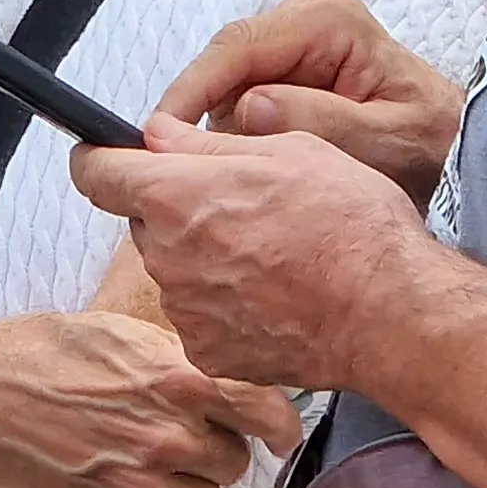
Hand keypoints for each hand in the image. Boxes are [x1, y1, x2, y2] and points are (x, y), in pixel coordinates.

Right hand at [0, 309, 301, 487]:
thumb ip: (182, 358)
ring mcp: (139, 483)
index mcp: (175, 378)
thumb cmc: (43, 355)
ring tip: (146, 456)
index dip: (281, 425)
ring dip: (189, 482)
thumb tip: (234, 381)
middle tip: (180, 432)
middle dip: (215, 447)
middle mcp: (166, 435)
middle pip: (233, 460)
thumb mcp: (121, 333)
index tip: (282, 435)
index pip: (263, 411)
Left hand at [71, 121, 444, 389]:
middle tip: (240, 206)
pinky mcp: (209, 353)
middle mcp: (168, 256)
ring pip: (175, 271)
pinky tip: (274, 295)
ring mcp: (186, 311)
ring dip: (204, 258)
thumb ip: (208, 143)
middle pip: (144, 223)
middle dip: (176, 210)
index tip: (110, 157)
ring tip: (271, 255)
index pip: (97, 172)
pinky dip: (226, 305)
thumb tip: (158, 134)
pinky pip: (200, 317)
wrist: (389, 313)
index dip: (101, 158)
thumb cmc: (350, 225)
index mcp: (177, 197)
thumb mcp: (288, 150)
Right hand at [153, 0, 467, 203]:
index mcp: (329, 22)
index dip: (191, 90)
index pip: (237, 47)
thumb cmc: (435, 145)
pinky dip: (241, 137)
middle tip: (191, 174)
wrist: (463, 150)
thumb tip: (251, 108)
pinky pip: (242, 102)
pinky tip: (255, 171)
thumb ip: (325, 123)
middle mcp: (305, 22)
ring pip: (226, 87)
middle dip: (203, 117)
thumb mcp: (389, 141)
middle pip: (223, 65)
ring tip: (239, 180)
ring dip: (224, 133)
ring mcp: (295, 45)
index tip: (158, 136)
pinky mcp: (290, 72)